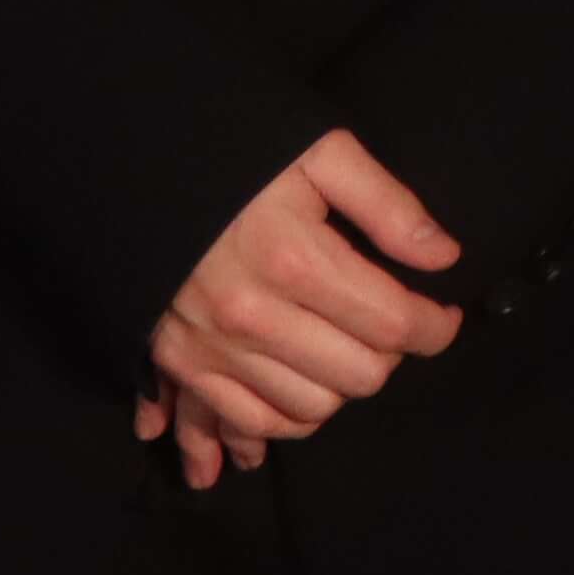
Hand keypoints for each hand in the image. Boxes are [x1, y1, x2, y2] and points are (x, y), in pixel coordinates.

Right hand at [134, 132, 461, 484]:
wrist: (130, 160)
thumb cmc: (231, 151)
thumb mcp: (315, 150)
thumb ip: (385, 204)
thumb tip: (443, 256)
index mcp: (294, 258)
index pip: (394, 324)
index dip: (435, 326)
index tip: (442, 316)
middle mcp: (253, 315)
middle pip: (358, 377)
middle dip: (389, 356)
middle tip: (387, 326)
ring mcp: (213, 346)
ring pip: (310, 410)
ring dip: (339, 389)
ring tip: (344, 353)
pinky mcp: (181, 360)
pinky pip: (247, 422)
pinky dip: (281, 424)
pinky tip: (299, 402)